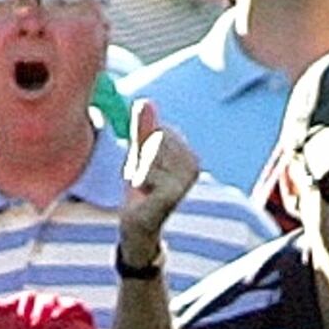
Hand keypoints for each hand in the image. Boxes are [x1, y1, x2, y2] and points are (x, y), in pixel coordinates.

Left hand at [118, 101, 199, 239]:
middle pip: (153, 139)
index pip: (159, 129)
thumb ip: (143, 129)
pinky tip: (142, 195)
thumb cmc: (141, 188)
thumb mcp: (139, 154)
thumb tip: (145, 101)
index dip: (142, 145)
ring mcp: (184, 181)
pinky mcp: (171, 193)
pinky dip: (135, 181)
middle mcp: (193, 166)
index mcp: (190, 155)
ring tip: (140, 186)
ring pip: (146, 154)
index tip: (144, 165)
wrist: (138, 227)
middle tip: (140, 178)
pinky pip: (142, 171)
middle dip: (137, 156)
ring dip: (134, 169)